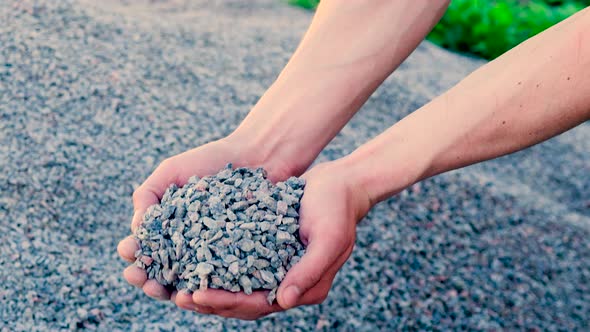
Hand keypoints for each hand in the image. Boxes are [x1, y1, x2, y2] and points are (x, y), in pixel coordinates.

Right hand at [116, 135, 295, 311]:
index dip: (133, 253)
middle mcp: (186, 247)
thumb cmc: (207, 162)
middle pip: (161, 272)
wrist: (253, 157)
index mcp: (166, 229)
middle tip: (138, 277)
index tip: (127, 250)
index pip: (144, 248)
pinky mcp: (235, 260)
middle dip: (145, 278)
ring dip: (170, 291)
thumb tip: (136, 229)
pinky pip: (219, 280)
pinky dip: (206, 290)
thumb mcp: (170, 173)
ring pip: (187, 282)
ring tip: (161, 289)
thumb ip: (147, 196)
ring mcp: (211, 256)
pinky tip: (196, 291)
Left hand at [180, 161, 371, 318]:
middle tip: (176, 295)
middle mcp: (286, 282)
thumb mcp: (329, 239)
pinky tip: (191, 255)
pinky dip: (214, 262)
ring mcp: (275, 266)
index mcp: (303, 288)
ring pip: (234, 284)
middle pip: (240, 301)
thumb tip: (284, 302)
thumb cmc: (338, 209)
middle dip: (207, 300)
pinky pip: (236, 260)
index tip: (196, 294)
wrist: (342, 183)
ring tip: (176, 281)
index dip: (226, 301)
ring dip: (206, 284)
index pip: (257, 304)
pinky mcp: (266, 247)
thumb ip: (309, 271)